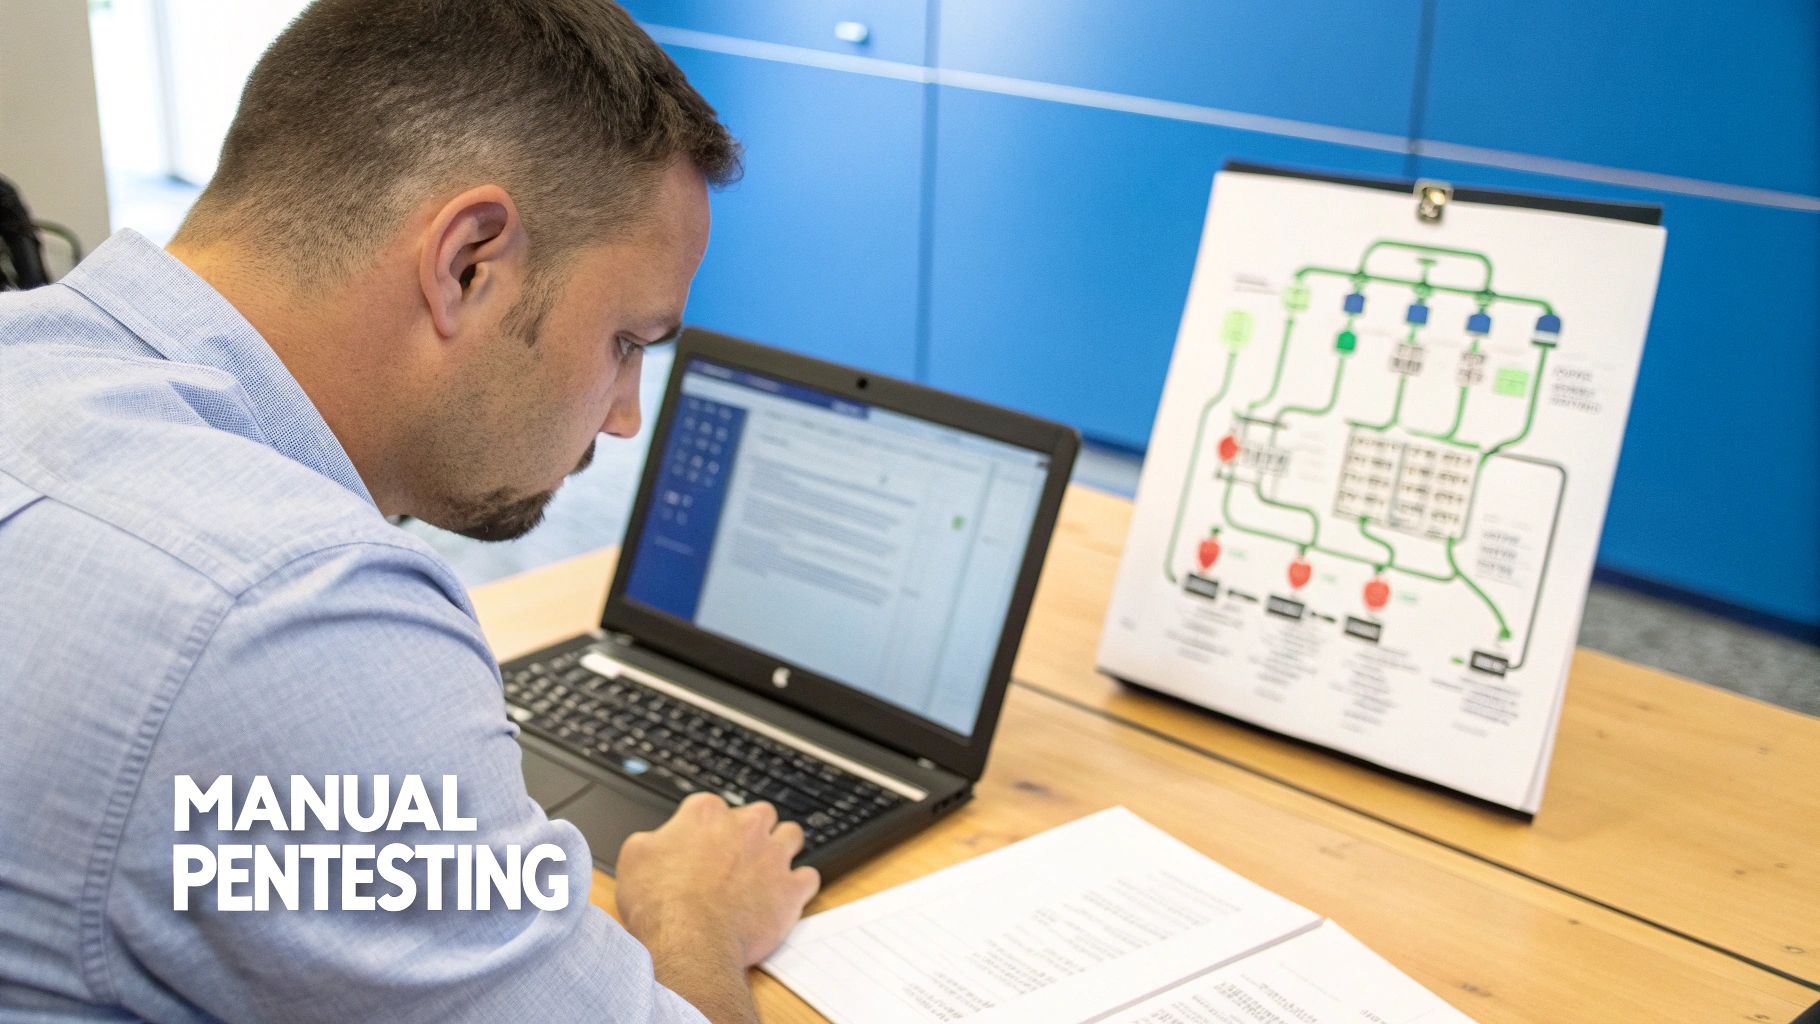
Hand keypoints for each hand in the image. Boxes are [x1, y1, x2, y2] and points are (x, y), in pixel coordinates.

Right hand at [617, 793, 820, 968]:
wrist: (689, 942)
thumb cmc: (659, 904)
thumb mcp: (634, 858)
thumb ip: (654, 839)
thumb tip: (660, 840)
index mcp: (706, 814)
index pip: (712, 807)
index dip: (706, 829)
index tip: (702, 846)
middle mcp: (745, 826)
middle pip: (760, 814)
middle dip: (751, 831)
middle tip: (737, 856)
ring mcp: (773, 855)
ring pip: (791, 836)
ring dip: (781, 849)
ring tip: (766, 870)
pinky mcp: (791, 888)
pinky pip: (809, 877)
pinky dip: (799, 885)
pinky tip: (785, 895)